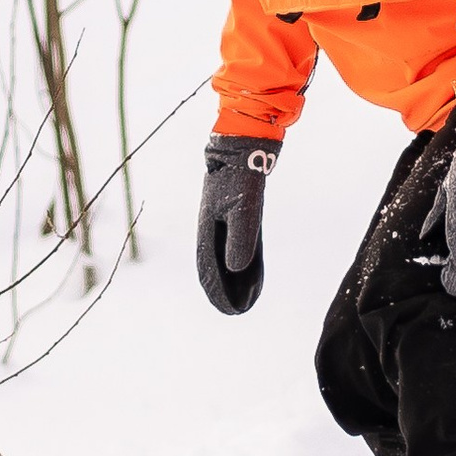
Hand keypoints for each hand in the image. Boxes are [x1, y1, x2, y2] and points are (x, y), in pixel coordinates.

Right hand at [197, 134, 278, 314]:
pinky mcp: (231, 213)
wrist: (242, 144)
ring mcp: (220, 220)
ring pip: (222, 257)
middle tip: (236, 311)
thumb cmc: (241, 175)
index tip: (230, 311)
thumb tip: (236, 270)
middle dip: (223, 291)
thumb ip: (241, 238)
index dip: (218, 292)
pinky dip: (239, 262)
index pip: (208, 269)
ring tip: (243, 298)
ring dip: (231, 279)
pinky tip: (248, 272)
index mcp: (207, 228)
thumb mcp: (244, 207)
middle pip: (213, 267)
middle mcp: (210, 227)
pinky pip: (233, 245)